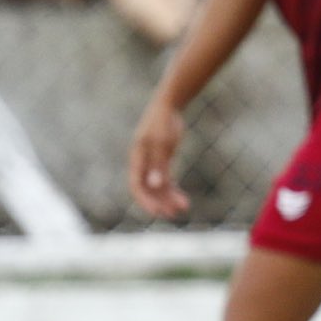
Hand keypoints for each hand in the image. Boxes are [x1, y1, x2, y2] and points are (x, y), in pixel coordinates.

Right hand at [128, 96, 189, 218]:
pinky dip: (172, 189)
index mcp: (137, 159)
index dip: (145, 200)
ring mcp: (151, 163)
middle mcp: (142, 164)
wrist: (168, 106)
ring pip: (158, 187)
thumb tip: (155, 186)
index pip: (137, 186)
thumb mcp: (163, 143)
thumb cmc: (163, 122)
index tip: (157, 212)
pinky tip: (182, 198)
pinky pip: (165, 180)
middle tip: (175, 214)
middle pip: (148, 190)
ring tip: (184, 208)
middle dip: (160, 203)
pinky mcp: (161, 161)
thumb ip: (159, 164)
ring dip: (169, 198)